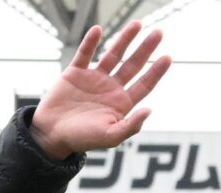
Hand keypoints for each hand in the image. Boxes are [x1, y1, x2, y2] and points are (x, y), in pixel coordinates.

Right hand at [32, 23, 169, 161]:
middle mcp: (111, 88)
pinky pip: (84, 54)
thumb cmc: (82, 140)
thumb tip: (149, 110)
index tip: (168, 57)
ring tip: (137, 24)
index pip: (144, 84)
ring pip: (113, 54)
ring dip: (124, 39)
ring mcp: (94, 78)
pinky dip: (90, 42)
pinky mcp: (75, 73)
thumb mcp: (109, 137)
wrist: (52, 134)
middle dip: (145, 49)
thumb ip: (130, 126)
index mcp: (121, 104)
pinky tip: (98, 30)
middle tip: (158, 33)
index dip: (156, 71)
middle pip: (133, 65)